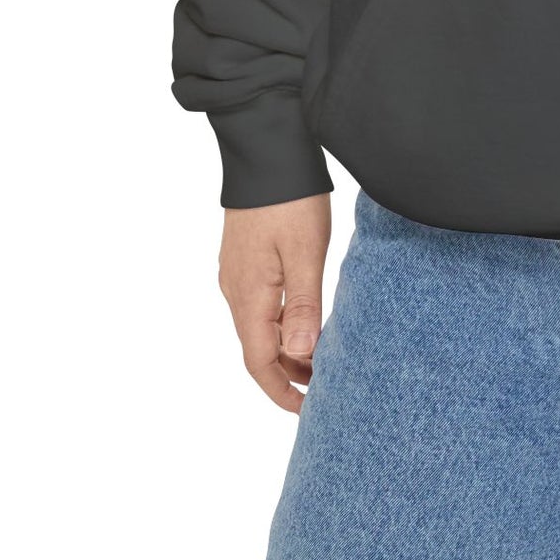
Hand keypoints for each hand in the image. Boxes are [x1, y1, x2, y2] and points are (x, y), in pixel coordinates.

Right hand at [219, 192, 331, 412]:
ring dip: (285, 347)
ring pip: (258, 325)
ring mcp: (236, 272)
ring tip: (320, 356)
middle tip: (324, 386)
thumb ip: (303, 306)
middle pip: (257, 348)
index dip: (281, 390)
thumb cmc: (290, 198)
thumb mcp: (305, 252)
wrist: (265, 147)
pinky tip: (304, 316)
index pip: (258, 362)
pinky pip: (259, 303)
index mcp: (248, 295)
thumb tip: (299, 358)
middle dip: (288, 373)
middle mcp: (235, 289)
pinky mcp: (244, 256)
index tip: (306, 411)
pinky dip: (280, 321)